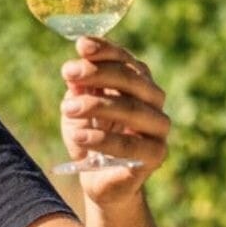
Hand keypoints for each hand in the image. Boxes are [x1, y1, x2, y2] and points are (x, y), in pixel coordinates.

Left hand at [60, 35, 169, 207]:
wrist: (99, 181)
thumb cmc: (90, 137)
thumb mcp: (77, 108)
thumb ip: (78, 89)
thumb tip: (73, 71)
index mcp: (138, 82)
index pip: (124, 59)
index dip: (104, 50)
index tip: (81, 45)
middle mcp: (153, 100)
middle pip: (130, 79)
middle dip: (97, 73)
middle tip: (68, 73)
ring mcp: (158, 127)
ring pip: (131, 108)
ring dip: (96, 105)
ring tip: (66, 109)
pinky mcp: (156, 154)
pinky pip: (130, 144)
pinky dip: (102, 139)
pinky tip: (79, 135)